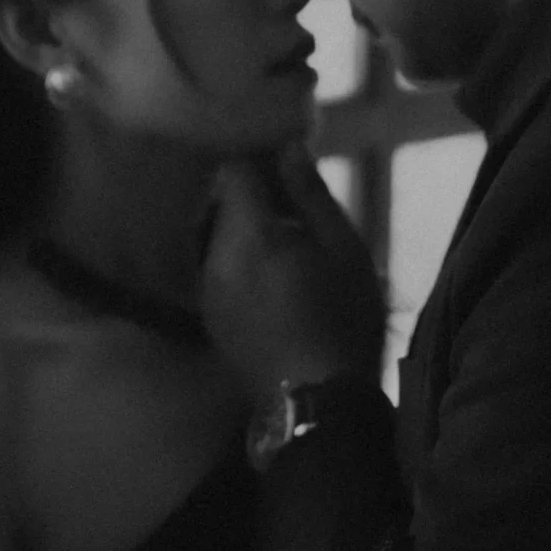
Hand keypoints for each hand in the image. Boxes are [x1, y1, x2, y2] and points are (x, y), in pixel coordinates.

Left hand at [200, 142, 385, 397]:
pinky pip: (219, 271)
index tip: (289, 169)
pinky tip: (276, 281)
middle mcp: (213, 256)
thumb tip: (288, 148)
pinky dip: (241, 264)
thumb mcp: (343, 248)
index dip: (261, 162)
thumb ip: (310, 194)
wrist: (317, 402)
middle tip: (299, 210)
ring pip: (218, 238)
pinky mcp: (210, 318)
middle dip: (255, 199)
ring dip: (248, 233)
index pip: (234, 171)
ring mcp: (207, 291)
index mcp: (246, 233)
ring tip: (292, 248)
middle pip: (222, 204)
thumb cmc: (343, 319)